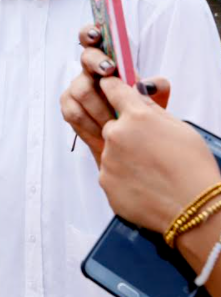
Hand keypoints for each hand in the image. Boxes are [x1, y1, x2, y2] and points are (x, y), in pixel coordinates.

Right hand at [60, 25, 170, 162]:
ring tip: (115, 122)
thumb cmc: (140, 113)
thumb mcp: (155, 101)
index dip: (90, 33)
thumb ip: (157, 89)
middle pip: (86, 58)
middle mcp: (89, 71)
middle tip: (109, 70)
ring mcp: (77, 87)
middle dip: (97, 62)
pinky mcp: (68, 106)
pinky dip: (90, 125)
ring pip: (81, 90)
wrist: (129, 141)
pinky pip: (74, 112)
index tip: (97, 34)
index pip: (94, 39)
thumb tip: (147, 84)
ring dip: (100, 107)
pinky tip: (102, 134)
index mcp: (108, 61)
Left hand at [96, 77, 219, 233]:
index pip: (111, 88)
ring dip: (123, 156)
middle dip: (124, 132)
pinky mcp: (104, 181)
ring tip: (151, 171)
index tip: (109, 86)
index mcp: (136, 116)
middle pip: (110, 124)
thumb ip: (151, 109)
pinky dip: (123, 176)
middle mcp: (115, 134)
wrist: (193, 210)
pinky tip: (145, 184)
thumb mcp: (179, 127)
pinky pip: (110, 173)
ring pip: (110, 150)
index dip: (112, 86)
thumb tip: (135, 92)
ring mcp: (107, 159)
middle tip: (148, 148)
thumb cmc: (193, 167)